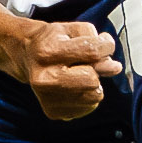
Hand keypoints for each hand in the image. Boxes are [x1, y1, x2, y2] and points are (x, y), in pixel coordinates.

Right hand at [2, 16, 119, 120]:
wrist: (27, 55)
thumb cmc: (55, 40)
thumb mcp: (74, 30)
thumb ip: (97, 42)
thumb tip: (114, 67)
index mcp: (48, 52)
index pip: (91, 51)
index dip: (106, 46)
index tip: (105, 43)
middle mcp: (44, 78)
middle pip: (92, 80)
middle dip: (97, 69)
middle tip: (87, 62)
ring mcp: (47, 98)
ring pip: (94, 96)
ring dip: (94, 84)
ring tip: (79, 73)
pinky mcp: (52, 112)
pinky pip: (88, 107)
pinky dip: (88, 96)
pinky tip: (75, 86)